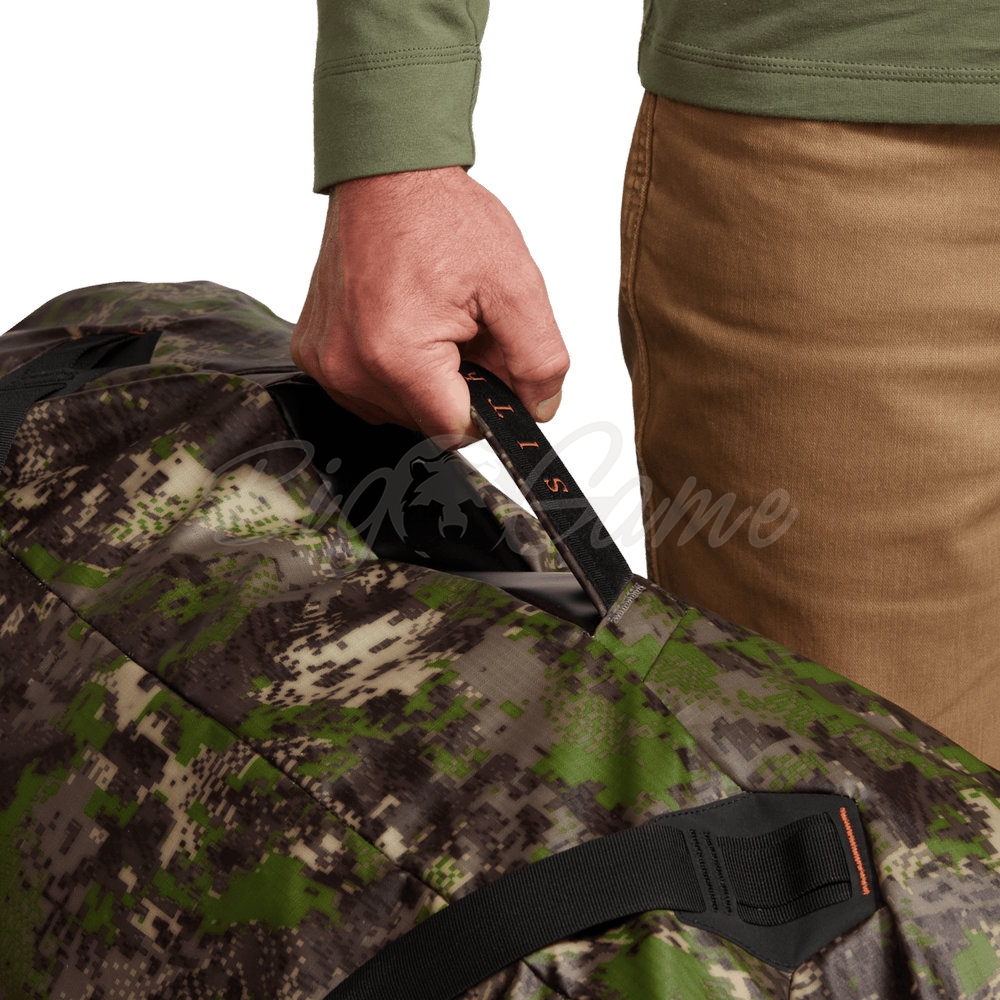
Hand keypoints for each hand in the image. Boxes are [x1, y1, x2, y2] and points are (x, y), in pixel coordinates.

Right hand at [292, 166, 568, 448]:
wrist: (386, 172)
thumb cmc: (440, 215)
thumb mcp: (515, 285)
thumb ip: (539, 360)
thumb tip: (540, 408)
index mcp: (398, 357)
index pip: (457, 432)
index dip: (487, 405)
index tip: (491, 365)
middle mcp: (351, 367)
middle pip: (425, 422)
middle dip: (456, 386)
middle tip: (463, 328)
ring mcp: (326, 362)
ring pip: (396, 412)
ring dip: (424, 380)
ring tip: (431, 321)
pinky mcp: (314, 353)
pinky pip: (366, 390)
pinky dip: (392, 369)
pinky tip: (402, 324)